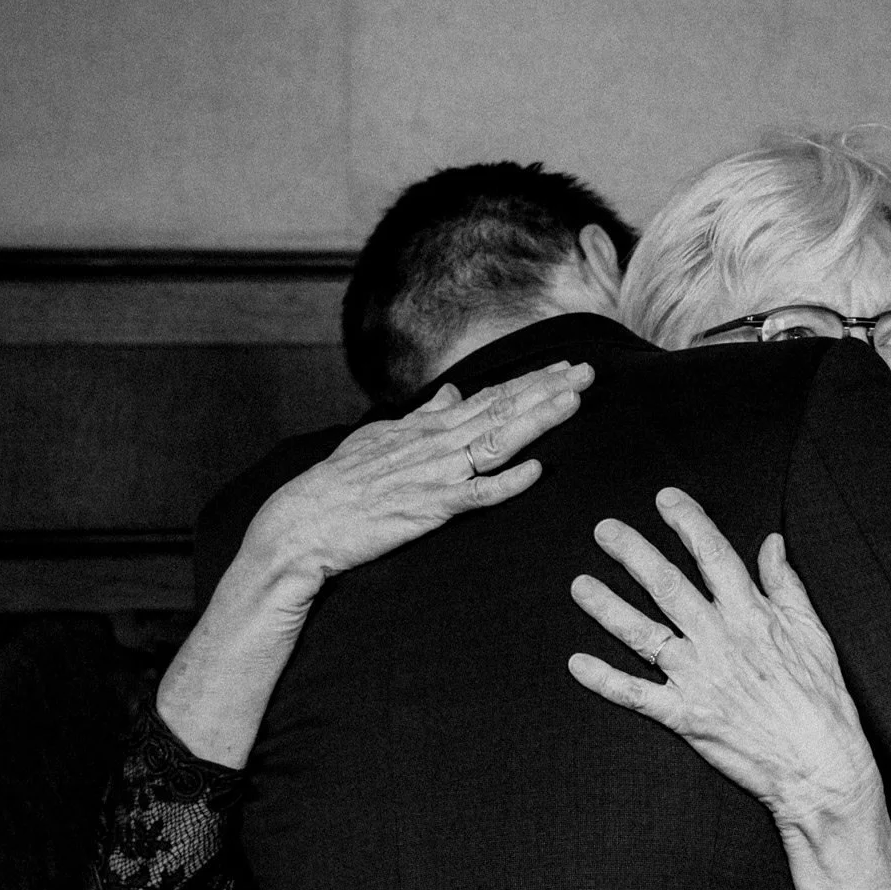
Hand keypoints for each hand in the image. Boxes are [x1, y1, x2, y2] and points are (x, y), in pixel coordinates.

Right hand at [250, 361, 593, 598]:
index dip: (532, 382)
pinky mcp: (427, 509)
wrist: (302, 523)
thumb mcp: (381, 437)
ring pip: (496, 442)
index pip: (491, 398)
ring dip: (536, 421)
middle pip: (502, 410)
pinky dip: (506, 483)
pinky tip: (536, 471)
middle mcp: (436, 444)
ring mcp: (433, 475)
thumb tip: (456, 391)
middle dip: (547, 390)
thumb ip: (424, 415)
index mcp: (428, 428)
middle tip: (588, 371)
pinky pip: (474, 495)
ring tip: (573, 402)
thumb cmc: (340, 483)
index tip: (566, 366)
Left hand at [567, 487, 883, 833]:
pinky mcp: (685, 716)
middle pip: (668, 586)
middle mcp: (719, 640)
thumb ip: (786, 585)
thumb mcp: (813, 633)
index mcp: (751, 616)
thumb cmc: (822, 701)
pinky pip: (636, 695)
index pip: (714, 556)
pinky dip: (605, 680)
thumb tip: (772, 543)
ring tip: (579, 585)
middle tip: (603, 529)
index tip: (664, 499)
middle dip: (633, 554)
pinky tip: (577, 664)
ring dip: (608, 608)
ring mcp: (699, 678)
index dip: (688, 523)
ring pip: (643, 634)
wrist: (819, 767)